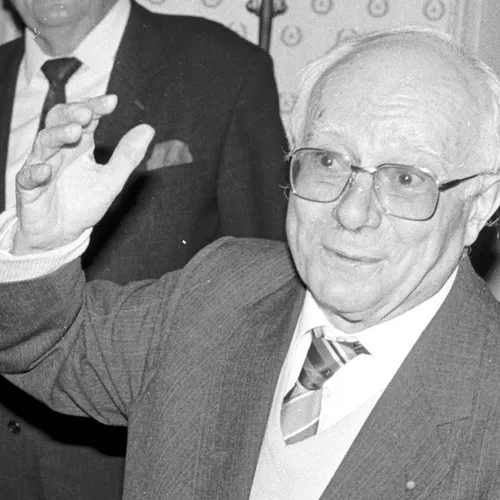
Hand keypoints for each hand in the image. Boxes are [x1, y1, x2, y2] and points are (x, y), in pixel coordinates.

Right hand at [13, 95, 154, 254]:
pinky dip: (36, 172)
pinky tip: (46, 169)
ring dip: (57, 135)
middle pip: (59, 120)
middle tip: (87, 113)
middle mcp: (59, 150)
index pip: (85, 118)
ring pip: (43, 142)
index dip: (96, 107)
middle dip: (72, 113)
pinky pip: (28, 176)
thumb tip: (148, 128)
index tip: (112, 101)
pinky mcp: (29, 188)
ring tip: (74, 132)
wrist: (63, 233)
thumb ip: (127, 156)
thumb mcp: (112, 180)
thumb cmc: (85, 203)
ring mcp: (41, 166)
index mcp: (80, 145)